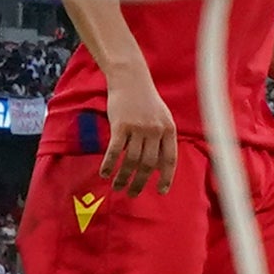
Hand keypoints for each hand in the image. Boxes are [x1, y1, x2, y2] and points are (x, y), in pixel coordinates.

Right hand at [101, 62, 180, 194]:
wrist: (130, 79)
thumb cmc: (146, 100)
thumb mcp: (162, 117)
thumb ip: (162, 138)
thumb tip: (159, 164)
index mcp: (169, 130)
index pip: (169, 159)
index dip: (166, 177)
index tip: (162, 191)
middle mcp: (155, 130)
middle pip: (148, 164)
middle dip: (141, 182)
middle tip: (133, 194)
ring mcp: (138, 128)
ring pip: (131, 160)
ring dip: (123, 177)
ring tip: (117, 187)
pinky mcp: (121, 125)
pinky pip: (114, 150)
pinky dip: (109, 164)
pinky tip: (104, 174)